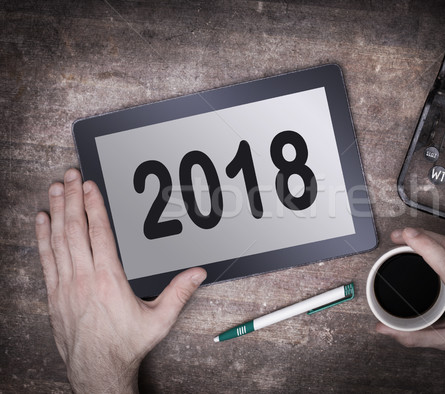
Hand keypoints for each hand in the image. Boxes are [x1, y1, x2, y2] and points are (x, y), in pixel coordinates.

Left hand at [35, 169, 206, 393]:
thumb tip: (198, 273)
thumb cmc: (125, 345)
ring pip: (58, 240)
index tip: (90, 186)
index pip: (99, 233)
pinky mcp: (54, 295)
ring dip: (57, 212)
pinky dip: (43, 237)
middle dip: (73, 199)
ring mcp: (65, 286)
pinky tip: (42, 220)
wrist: (97, 369)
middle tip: (70, 176)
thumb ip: (179, 293)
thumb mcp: (159, 320)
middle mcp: (83, 279)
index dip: (94, 206)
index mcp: (109, 280)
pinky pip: (47, 259)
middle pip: (75, 229)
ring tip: (56, 189)